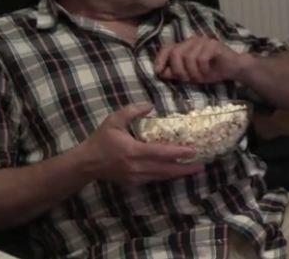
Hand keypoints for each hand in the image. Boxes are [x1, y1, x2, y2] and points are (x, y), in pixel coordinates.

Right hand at [80, 104, 203, 185]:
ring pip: (162, 176)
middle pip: (166, 169)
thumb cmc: (100, 140)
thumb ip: (133, 111)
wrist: (86, 164)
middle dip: (185, 168)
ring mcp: (136, 177)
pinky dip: (166, 175)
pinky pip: (154, 179)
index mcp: (134, 151)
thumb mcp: (114, 120)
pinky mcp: (134, 182)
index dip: (179, 153)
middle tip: (202, 165)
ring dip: (178, 173)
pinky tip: (175, 172)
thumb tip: (151, 105)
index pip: (161, 153)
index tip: (194, 151)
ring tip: (194, 169)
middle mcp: (137, 166)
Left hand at [154, 36, 252, 83]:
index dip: (160, 59)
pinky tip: (208, 72)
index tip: (158, 72)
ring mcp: (203, 41)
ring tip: (200, 77)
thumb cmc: (212, 70)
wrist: (233, 68)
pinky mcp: (214, 45)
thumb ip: (176, 72)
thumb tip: (161, 72)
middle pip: (176, 54)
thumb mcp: (190, 74)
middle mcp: (193, 40)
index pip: (168, 48)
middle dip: (180, 70)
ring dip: (193, 72)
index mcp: (185, 45)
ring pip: (189, 57)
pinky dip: (203, 69)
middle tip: (188, 79)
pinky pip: (201, 58)